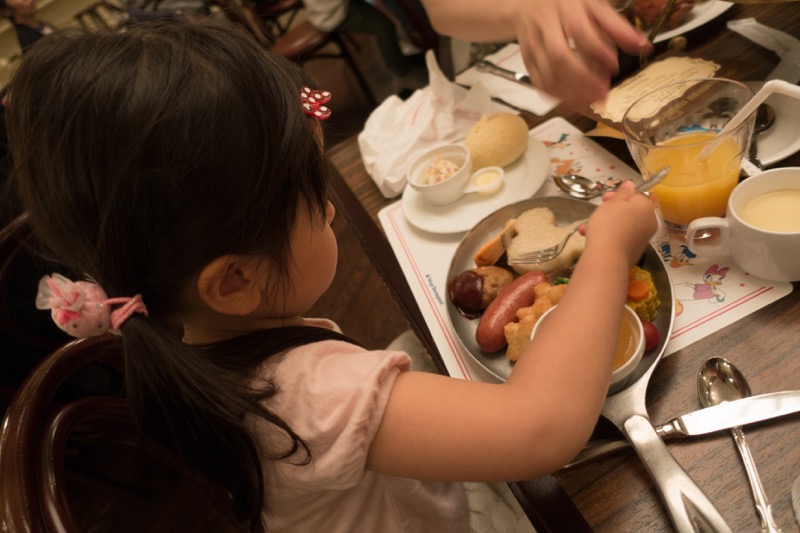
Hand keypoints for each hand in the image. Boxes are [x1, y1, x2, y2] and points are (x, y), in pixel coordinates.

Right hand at [511, 0, 650, 106]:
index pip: (580, 31)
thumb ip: (617, 27)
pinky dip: (557, 95)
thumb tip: (644, 47)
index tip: (614, 67)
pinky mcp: (527, 61)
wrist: (525, 5)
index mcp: (565, 8)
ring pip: (547, 74)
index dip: (598, 51)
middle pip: (558, 57)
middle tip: (603, 93)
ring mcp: (533, 46)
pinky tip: (573, 100)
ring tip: (592, 101)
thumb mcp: (594, 7)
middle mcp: (545, 27)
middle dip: (582, 79)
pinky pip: (539, 83)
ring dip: (570, 92)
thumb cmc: (566, 6)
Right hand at [584, 180, 657, 265]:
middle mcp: (649, 223)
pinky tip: (590, 238)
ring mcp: (642, 239)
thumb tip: (631, 184)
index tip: (604, 198)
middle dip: (609, 211)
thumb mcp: (613, 202)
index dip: (619, 196)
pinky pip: (620, 238)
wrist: (608, 256)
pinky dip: (607, 236)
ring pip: (621, 226)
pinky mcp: (633, 252)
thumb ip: (623, 192)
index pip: (636, 196)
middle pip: (628, 212)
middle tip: (595, 212)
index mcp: (646, 207)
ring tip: (586, 229)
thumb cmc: (609, 224)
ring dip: (603, 224)